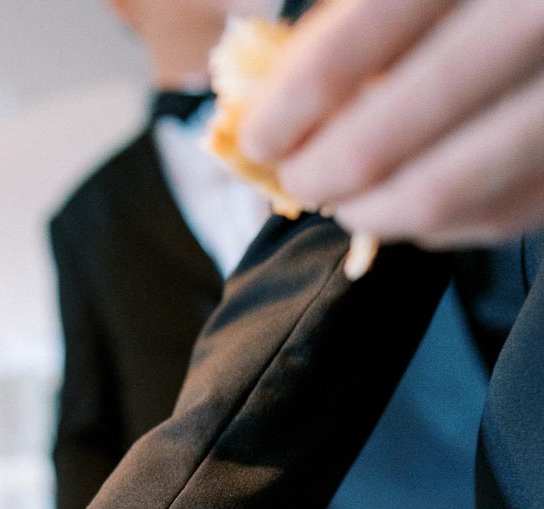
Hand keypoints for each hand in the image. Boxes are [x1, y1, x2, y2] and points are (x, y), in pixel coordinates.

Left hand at [238, 0, 543, 246]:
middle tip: (298, 179)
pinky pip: (506, 212)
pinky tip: (417, 206)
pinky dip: (446, 222)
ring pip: (440, 190)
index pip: (350, 47)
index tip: (257, 137)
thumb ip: (363, 13)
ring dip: (375, 212)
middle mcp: (534, 23)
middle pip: (384, 136)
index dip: (287, 107)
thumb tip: (276, 82)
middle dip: (321, 173)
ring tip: (349, 202)